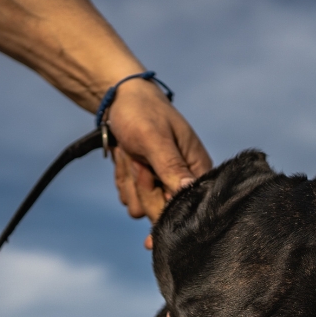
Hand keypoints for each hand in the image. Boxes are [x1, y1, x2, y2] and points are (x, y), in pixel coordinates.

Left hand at [105, 78, 211, 227]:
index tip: (148, 173)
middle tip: (138, 161)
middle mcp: (183, 183)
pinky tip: (126, 159)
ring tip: (132, 154)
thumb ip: (171, 166)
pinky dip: (124, 181)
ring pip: (142, 210)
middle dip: (143, 189)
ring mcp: (164, 187)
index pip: (187, 207)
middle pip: (162, 215)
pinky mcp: (147, 188)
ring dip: (130, 183)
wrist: (118, 101)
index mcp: (197, 170)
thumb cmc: (141, 112)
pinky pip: (132, 202)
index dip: (165, 203)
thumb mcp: (154, 138)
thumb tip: (189, 191)